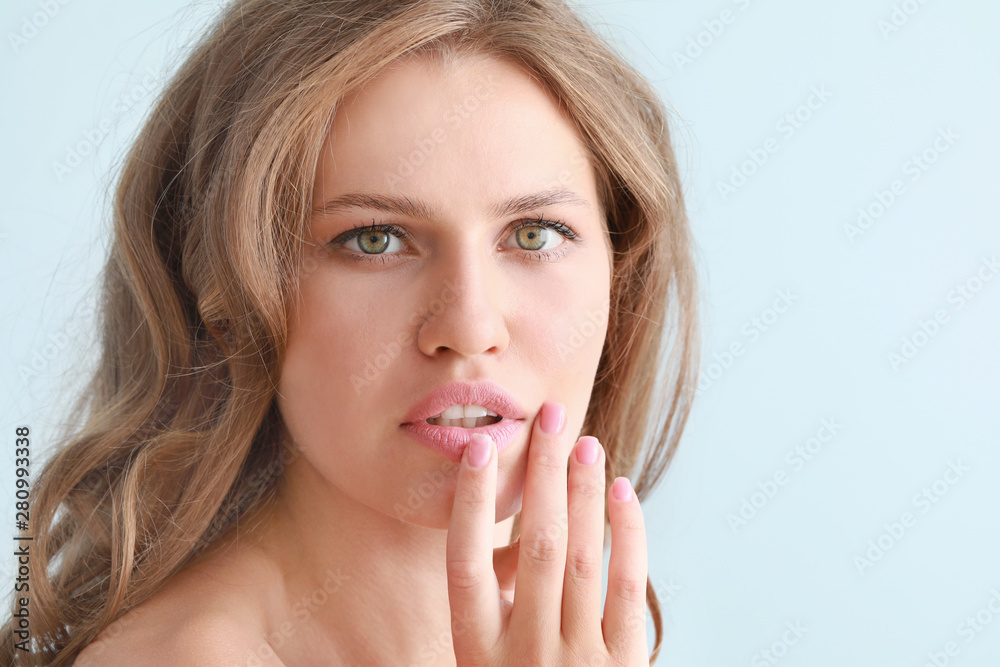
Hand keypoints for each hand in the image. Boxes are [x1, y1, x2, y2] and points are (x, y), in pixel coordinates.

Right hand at [446, 401, 648, 665]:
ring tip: (584, 442)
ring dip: (583, 492)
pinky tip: (621, 493)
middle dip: (542, 475)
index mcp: (478, 654)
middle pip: (534, 546)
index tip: (475, 450)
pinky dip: (626, 534)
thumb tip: (501, 542)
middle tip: (549, 417)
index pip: (465, 565)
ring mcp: (578, 660)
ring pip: (582, 557)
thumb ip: (490, 616)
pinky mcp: (625, 665)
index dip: (468, 504)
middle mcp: (525, 653)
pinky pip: (627, 587)